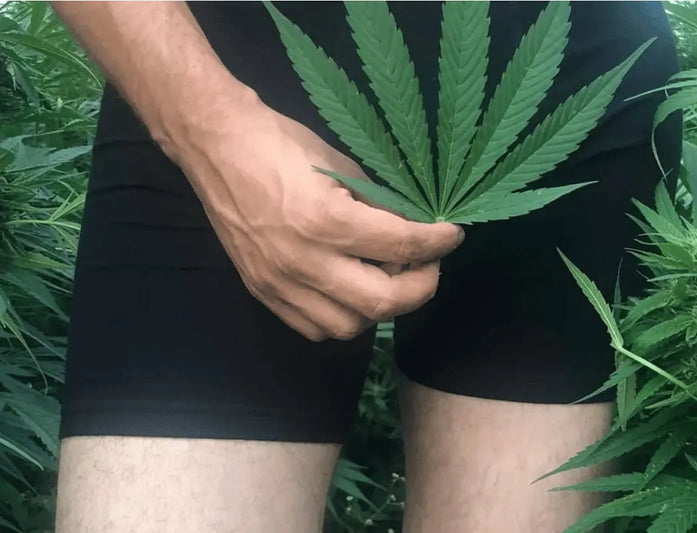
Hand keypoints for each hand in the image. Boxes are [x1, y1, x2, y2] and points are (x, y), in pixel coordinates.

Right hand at [172, 91, 463, 341]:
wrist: (214, 148)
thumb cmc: (278, 143)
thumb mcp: (338, 164)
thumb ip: (376, 202)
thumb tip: (410, 225)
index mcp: (326, 220)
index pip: (401, 246)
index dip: (437, 242)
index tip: (451, 236)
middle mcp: (303, 261)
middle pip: (382, 302)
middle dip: (419, 287)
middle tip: (427, 266)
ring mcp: (279, 282)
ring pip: (349, 326)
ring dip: (379, 307)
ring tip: (384, 278)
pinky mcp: (262, 291)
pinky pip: (314, 327)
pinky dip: (342, 316)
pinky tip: (348, 291)